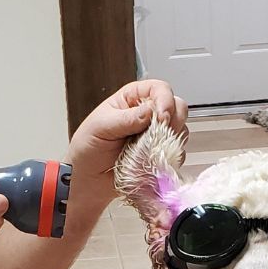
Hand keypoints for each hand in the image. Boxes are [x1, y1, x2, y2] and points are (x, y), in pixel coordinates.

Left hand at [67, 79, 187, 205]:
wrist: (87, 180)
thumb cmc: (87, 149)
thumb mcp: (100, 128)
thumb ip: (125, 118)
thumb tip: (149, 111)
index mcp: (132, 98)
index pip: (159, 89)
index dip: (165, 100)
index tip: (161, 117)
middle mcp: (147, 114)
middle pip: (177, 106)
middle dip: (174, 120)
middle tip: (161, 135)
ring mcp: (155, 134)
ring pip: (180, 129)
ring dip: (172, 139)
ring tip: (151, 150)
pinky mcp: (159, 154)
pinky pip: (176, 152)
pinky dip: (170, 156)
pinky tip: (154, 161)